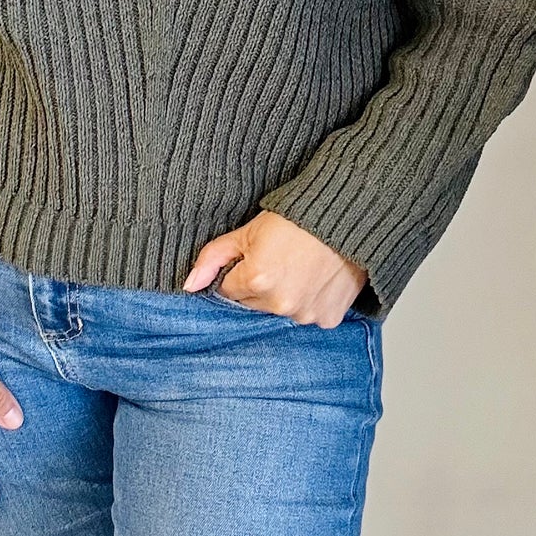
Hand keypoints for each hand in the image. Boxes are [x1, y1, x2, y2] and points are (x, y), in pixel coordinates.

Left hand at [182, 211, 367, 328]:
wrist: (346, 216)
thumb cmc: (297, 219)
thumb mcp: (247, 232)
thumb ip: (213, 258)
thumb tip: (189, 285)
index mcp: (255, 281)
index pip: (229, 291)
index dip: (240, 271)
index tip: (257, 256)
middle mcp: (280, 304)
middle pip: (253, 304)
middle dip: (260, 286)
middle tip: (280, 259)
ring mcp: (306, 314)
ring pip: (280, 312)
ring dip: (285, 296)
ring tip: (301, 267)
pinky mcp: (328, 319)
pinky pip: (309, 316)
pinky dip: (310, 302)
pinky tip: (316, 279)